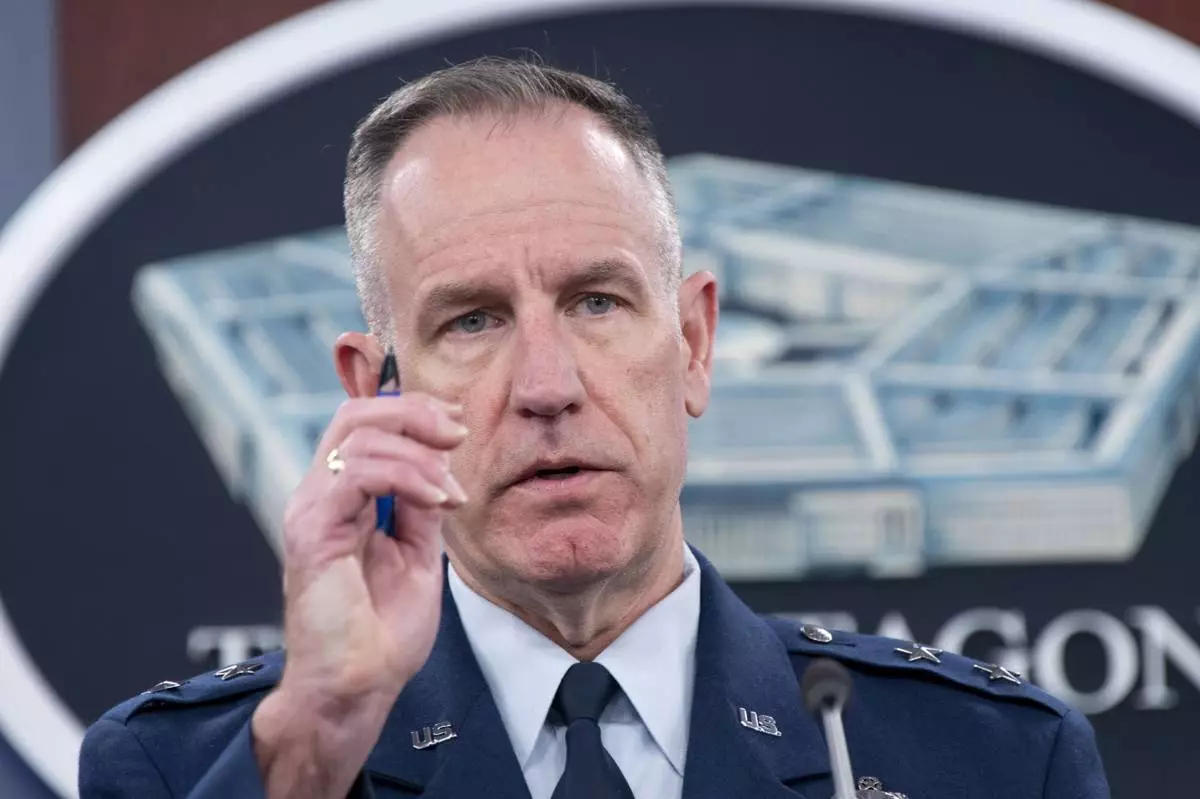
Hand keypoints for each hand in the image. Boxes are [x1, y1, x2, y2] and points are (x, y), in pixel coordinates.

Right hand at [251, 393, 467, 796]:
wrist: (356, 690)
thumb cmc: (381, 635)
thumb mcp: (419, 555)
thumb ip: (421, 507)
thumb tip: (442, 464)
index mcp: (342, 499)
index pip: (365, 424)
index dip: (412, 410)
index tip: (457, 426)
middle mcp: (320, 496)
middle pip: (356, 414)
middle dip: (416, 413)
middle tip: (458, 435)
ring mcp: (310, 509)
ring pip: (359, 435)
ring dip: (422, 455)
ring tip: (453, 493)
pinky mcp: (311, 531)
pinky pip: (358, 473)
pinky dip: (407, 476)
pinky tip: (437, 501)